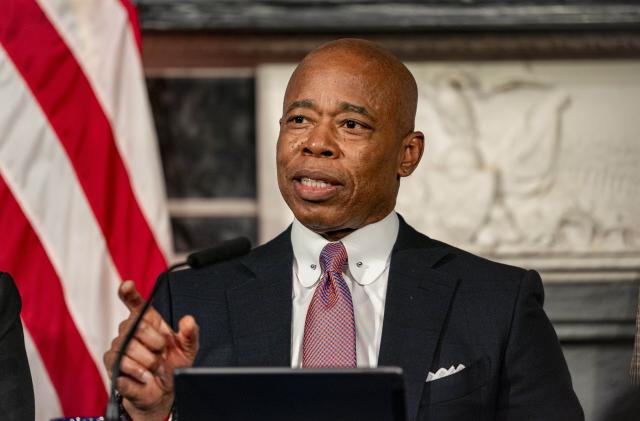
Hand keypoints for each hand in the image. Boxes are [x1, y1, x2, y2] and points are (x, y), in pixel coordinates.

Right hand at [103, 281, 198, 419]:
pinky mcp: (111, 364)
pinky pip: (121, 364)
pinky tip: (145, 376)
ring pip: (128, 348)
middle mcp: (130, 331)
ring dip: (147, 361)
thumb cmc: (173, 366)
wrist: (163, 392)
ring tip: (153, 367)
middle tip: (161, 353)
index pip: (135, 303)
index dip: (129, 293)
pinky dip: (138, 372)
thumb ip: (190, 334)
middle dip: (154, 342)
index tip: (127, 285)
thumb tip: (188, 320)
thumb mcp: (188, 349)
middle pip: (136, 326)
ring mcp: (119, 347)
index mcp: (149, 322)